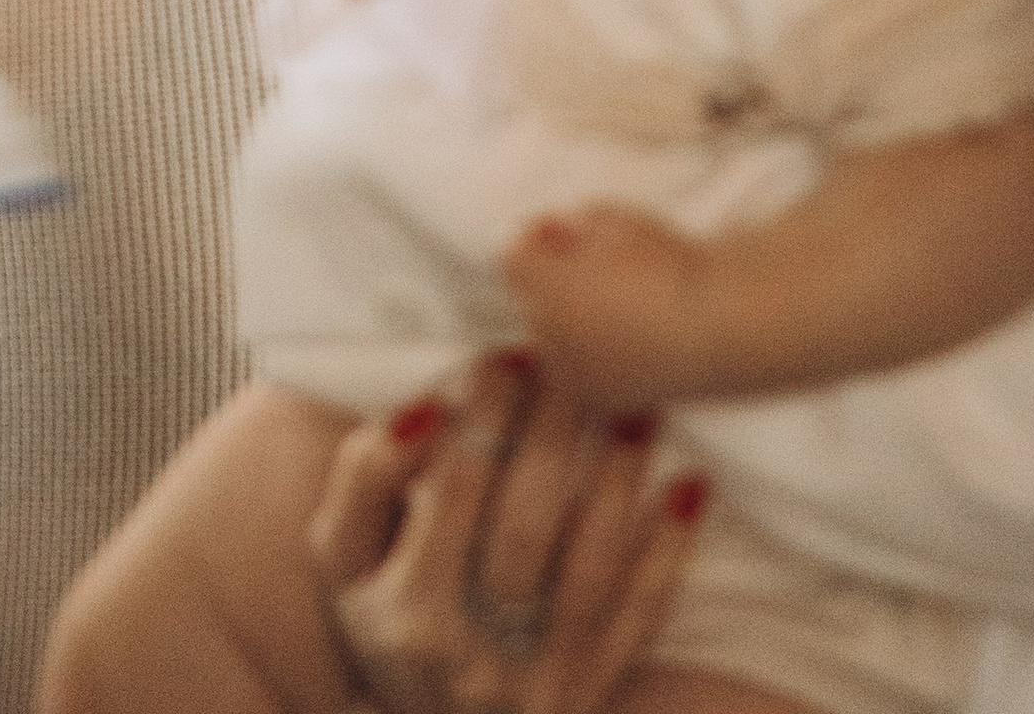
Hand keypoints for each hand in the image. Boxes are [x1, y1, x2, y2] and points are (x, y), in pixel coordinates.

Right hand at [313, 354, 703, 712]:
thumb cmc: (386, 615)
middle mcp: (477, 659)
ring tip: (641, 402)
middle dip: (555, 433)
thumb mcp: (344, 560)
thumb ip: (362, 485)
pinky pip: (639, 620)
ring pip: (592, 568)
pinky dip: (668, 551)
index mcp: (410, 613)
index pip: (454, 491)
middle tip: (576, 360)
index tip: (508, 354)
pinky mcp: (592, 692)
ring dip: (620, 479)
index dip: (484, 417)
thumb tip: (417, 416)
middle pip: (526, 526)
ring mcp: (542, 683)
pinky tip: (689, 485)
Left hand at [504, 208, 712, 413]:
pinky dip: (590, 354)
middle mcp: (552, 339)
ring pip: (552, 340)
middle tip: (594, 266)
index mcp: (547, 289)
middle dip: (553, 280)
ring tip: (613, 303)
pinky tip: (623, 337)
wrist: (724, 326)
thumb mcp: (616, 221)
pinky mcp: (607, 402)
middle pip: (530, 301)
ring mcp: (578, 377)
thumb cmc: (671, 265)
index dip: (537, 238)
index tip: (561, 230)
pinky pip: (579, 371)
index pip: (514, 259)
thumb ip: (576, 225)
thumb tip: (561, 235)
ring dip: (568, 320)